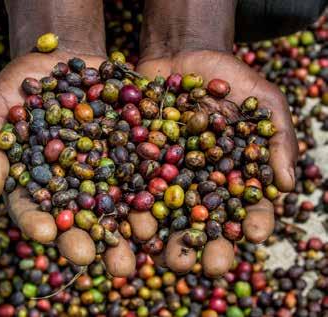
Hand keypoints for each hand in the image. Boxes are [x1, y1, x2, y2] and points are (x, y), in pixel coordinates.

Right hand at [0, 52, 135, 276]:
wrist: (64, 58)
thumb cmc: (23, 84)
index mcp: (39, 181)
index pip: (35, 209)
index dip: (40, 222)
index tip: (49, 235)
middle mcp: (75, 182)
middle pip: (85, 217)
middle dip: (98, 241)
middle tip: (112, 266)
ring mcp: (107, 167)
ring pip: (120, 199)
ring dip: (135, 221)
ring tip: (147, 239)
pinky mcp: (132, 148)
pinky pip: (145, 166)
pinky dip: (157, 180)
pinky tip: (168, 196)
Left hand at [136, 50, 297, 276]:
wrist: (183, 56)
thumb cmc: (229, 77)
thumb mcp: (263, 101)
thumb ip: (277, 139)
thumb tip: (287, 185)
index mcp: (233, 174)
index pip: (248, 206)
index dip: (253, 222)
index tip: (256, 235)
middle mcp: (200, 182)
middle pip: (204, 220)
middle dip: (206, 244)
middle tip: (206, 266)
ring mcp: (168, 174)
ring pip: (168, 214)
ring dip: (167, 236)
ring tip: (165, 256)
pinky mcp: (139, 162)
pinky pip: (136, 187)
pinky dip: (134, 205)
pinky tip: (133, 226)